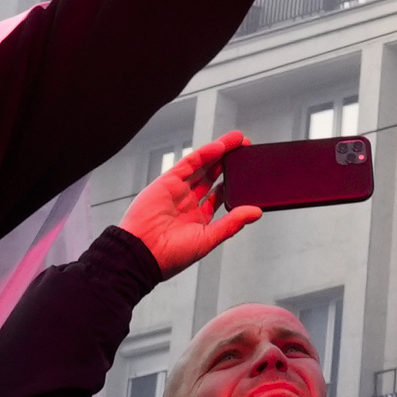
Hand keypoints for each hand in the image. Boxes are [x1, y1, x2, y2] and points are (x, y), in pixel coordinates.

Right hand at [124, 132, 266, 275]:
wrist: (141, 255)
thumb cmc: (169, 256)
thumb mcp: (207, 239)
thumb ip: (232, 223)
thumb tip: (255, 212)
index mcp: (197, 218)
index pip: (219, 195)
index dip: (233, 183)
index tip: (249, 175)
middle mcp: (187, 202)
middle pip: (212, 176)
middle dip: (229, 163)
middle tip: (247, 150)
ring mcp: (177, 191)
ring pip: (203, 165)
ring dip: (221, 151)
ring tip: (239, 140)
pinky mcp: (167, 182)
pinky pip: (189, 163)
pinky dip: (205, 153)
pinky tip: (220, 146)